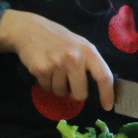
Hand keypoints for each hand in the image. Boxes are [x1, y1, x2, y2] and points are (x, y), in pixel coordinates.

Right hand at [0, 9, 114, 110]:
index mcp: (89, 52)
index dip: (107, 94)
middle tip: (70, 87)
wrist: (30, 30)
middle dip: (75, 94)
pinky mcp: (41, 70)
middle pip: (80, 93)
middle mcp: (74, 58)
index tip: (106, 107)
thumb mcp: (80, 45)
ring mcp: (57, 64)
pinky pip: (46, 88)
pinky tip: (44, 71)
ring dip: (57, 87)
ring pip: (60, 92)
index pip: (103, 77)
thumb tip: (98, 86)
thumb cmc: (58, 39)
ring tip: (54, 73)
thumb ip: (89, 62)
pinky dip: (45, 84)